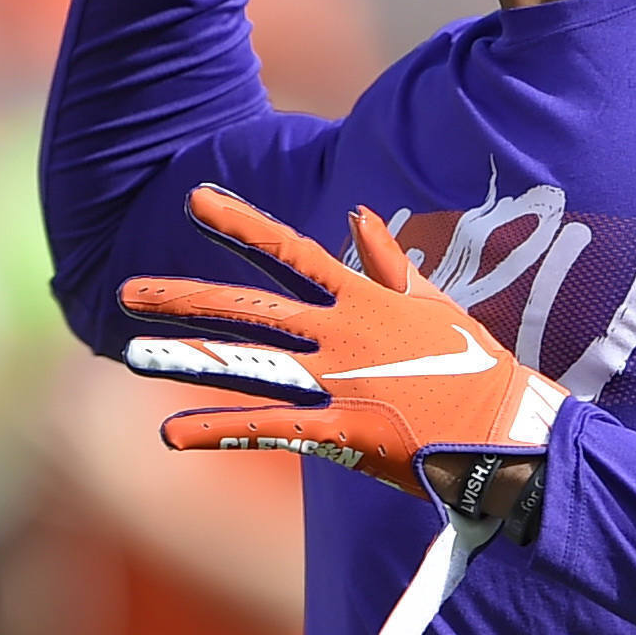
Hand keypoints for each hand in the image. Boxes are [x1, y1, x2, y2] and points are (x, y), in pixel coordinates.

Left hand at [118, 184, 567, 504]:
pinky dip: (219, 430)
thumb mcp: (432, 303)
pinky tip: (170, 433)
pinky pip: (270, 428)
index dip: (241, 224)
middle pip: (250, 308)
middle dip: (185, 297)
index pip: (289, 251)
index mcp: (362, 299)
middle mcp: (342, 333)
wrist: (508, 428)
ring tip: (131, 354)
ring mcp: (340, 380)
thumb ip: (387, 261)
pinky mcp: (344, 429)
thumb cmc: (473, 368)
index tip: (195, 200)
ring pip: (249, 363)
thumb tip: (357, 215)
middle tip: (127, 293)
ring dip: (188, 358)